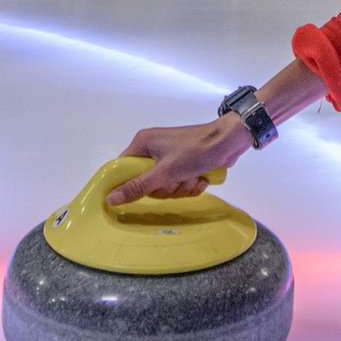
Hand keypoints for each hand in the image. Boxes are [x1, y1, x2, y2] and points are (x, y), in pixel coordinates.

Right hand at [107, 117, 250, 202]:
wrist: (229, 142)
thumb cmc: (196, 151)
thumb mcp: (164, 172)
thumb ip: (138, 187)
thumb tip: (111, 198)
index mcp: (142, 143)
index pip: (123, 169)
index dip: (130, 184)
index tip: (144, 191)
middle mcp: (153, 149)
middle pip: (146, 182)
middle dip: (166, 187)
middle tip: (176, 181)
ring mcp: (169, 157)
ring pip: (165, 186)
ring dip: (181, 187)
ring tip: (193, 177)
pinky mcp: (184, 164)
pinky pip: (178, 183)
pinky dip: (190, 185)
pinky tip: (201, 178)